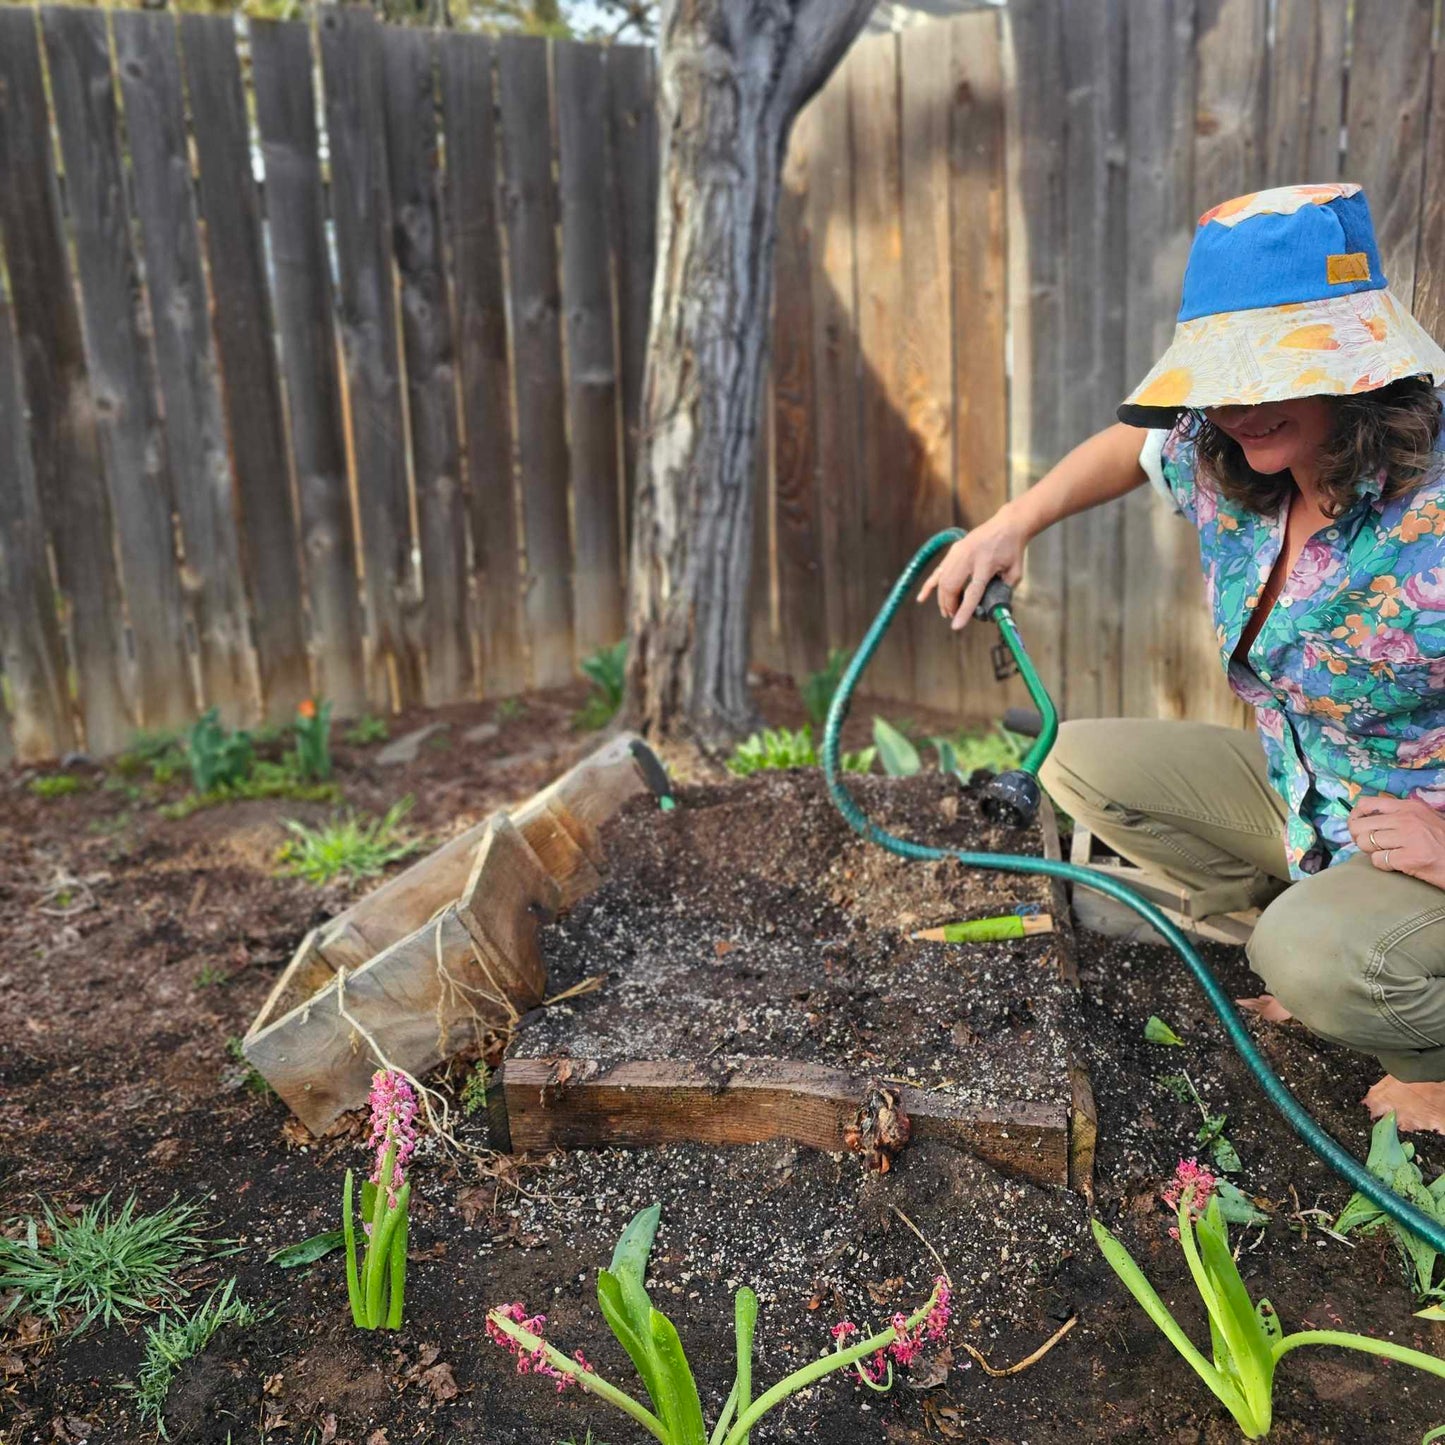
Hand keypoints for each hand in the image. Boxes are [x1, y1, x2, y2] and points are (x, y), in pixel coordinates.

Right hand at [916, 508, 1028, 629]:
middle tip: (954, 616)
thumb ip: (1003, 590)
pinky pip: (938, 571)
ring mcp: (958, 552)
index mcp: (986, 563)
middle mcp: (969, 557)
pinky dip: (929, 586)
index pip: (972, 591)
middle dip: (950, 605)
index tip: (956, 625)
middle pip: (952, 586)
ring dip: (943, 598)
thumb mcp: (1015, 572)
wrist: (1007, 525)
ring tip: (947, 611)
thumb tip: (991, 608)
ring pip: (943, 580)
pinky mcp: (953, 551)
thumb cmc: (1013, 550)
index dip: (963, 610)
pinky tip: (922, 598)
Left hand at [1348, 795, 1444, 888]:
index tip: (1360, 827)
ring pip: (1365, 843)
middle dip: (1360, 838)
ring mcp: (1408, 837)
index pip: (1366, 804)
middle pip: (1359, 826)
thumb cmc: (1443, 842)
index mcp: (1409, 806)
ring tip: (1388, 854)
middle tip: (1371, 846)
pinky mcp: (1409, 858)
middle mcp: (1406, 818)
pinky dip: (1383, 865)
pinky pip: (1378, 861)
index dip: (1356, 817)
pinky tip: (1397, 865)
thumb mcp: (1425, 818)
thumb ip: (1399, 815)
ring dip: (1372, 852)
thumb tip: (1367, 818)